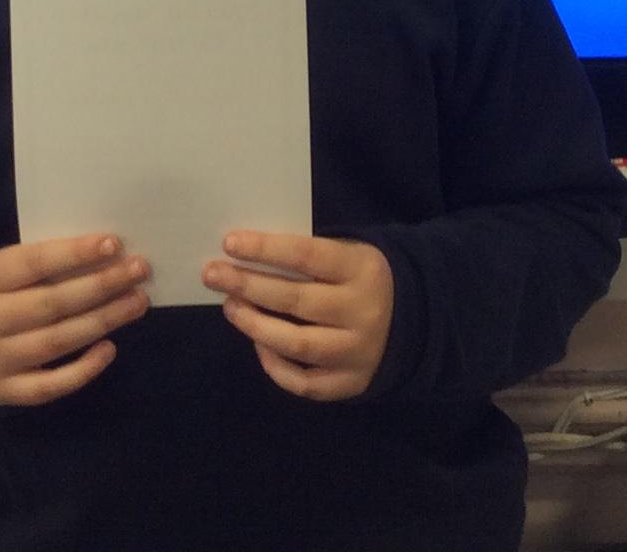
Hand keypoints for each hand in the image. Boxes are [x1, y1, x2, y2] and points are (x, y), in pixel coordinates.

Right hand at [0, 233, 150, 407]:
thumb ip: (45, 264)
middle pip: (52, 303)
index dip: (75, 253)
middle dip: (101, 286)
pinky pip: (50, 385)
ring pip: (57, 341)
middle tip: (140, 271)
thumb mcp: (5, 270)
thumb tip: (108, 254)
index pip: (34, 262)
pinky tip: (110, 348)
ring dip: (103, 320)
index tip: (114, 243)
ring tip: (137, 302)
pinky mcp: (7, 391)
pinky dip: (83, 369)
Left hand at [202, 231, 392, 401]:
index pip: (307, 255)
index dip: (266, 248)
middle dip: (247, 285)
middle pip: (295, 300)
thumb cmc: (363, 280)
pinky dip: (276, 367)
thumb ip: (309, 256)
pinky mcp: (352, 383)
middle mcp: (361, 311)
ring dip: (255, 325)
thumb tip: (247, 255)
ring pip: (296, 344)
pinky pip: (305, 383)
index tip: (229, 243)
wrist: (414, 323)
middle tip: (213, 275)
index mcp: (362, 269)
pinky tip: (258, 345)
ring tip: (231, 307)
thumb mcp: (349, 255)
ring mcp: (357, 352)